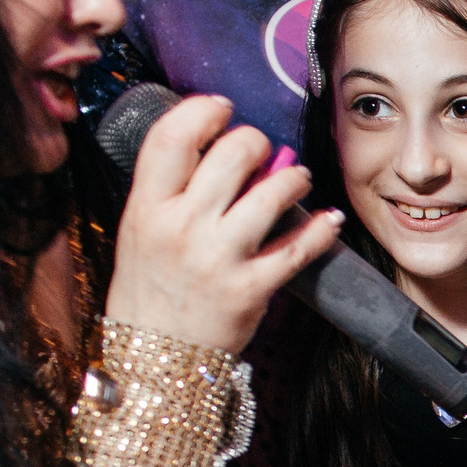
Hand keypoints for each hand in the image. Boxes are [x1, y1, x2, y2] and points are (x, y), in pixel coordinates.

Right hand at [104, 94, 342, 354]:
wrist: (156, 358)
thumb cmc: (150, 290)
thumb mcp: (137, 231)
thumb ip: (169, 191)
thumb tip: (214, 147)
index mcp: (146, 207)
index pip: (172, 137)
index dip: (202, 110)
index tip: (221, 108)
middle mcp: (180, 227)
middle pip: (231, 153)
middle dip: (256, 140)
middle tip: (263, 149)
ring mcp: (218, 257)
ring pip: (271, 193)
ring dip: (293, 177)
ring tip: (297, 178)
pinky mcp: (251, 288)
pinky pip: (298, 247)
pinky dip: (321, 228)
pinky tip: (329, 218)